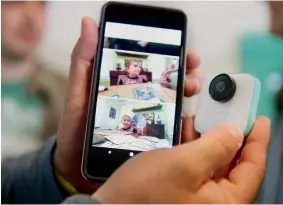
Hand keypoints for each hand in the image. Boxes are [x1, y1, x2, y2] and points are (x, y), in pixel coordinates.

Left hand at [53, 17, 202, 193]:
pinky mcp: (151, 138)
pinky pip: (173, 126)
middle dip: (185, 73)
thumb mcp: (78, 93)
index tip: (184, 53)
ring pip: (175, 101)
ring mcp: (146, 119)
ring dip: (188, 91)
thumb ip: (83, 62)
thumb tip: (89, 25)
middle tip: (192, 72)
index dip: (170, 57)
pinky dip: (184, 121)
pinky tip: (187, 117)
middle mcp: (139, 100)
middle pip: (169, 82)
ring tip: (191, 88)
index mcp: (124, 87)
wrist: (76, 167)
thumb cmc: (76, 130)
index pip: (152, 67)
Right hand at [93, 117, 269, 203]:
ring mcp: (198, 196)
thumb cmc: (147, 192)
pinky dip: (197, 145)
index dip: (258, 140)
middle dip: (235, 136)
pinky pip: (199, 164)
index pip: (253, 168)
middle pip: (235, 164)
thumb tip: (236, 132)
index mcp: (225, 202)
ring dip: (213, 138)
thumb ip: (217, 146)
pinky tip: (192, 129)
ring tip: (212, 116)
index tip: (259, 118)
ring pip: (216, 162)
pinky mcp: (184, 189)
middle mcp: (215, 201)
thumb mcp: (186, 164)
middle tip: (236, 113)